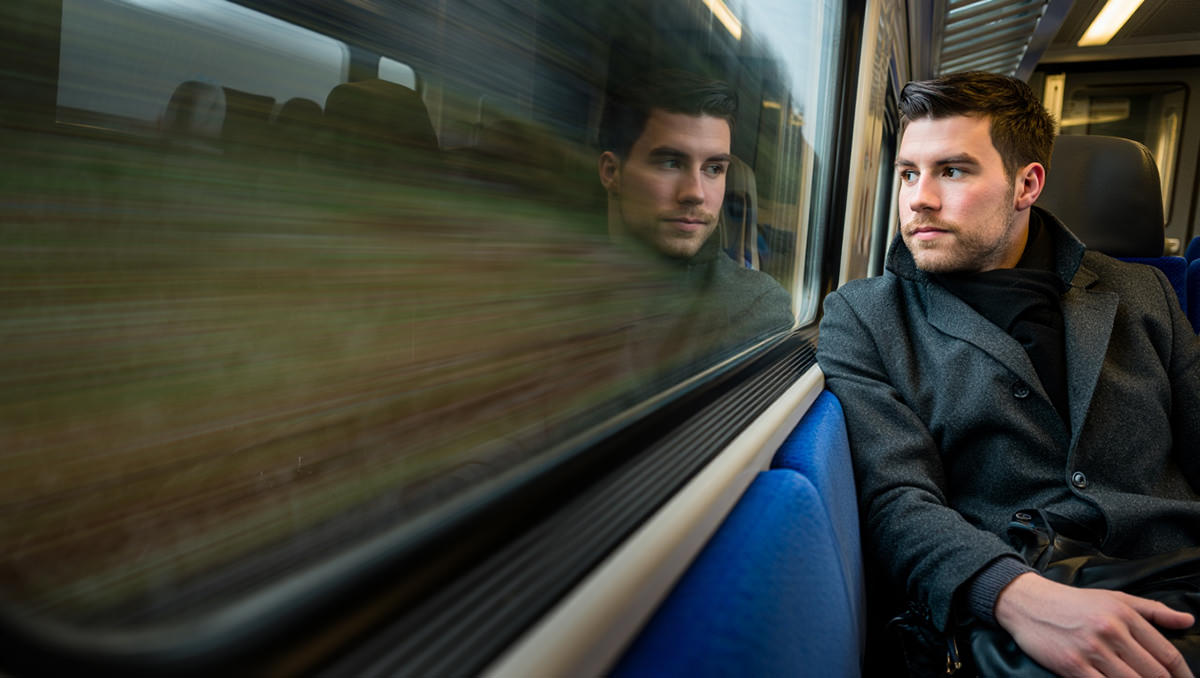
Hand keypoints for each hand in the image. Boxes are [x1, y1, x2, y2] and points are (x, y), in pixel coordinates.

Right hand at [994, 572, 1194, 677]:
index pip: (1167, 654)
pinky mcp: (1072, 666)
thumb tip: (1188, 621)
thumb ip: (1154, 610)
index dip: (1183, 675)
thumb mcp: (1115, 598)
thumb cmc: (1073, 602)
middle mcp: (1111, 632)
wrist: (1027, 603)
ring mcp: (1091, 651)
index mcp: (1125, 615)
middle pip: (1154, 674)